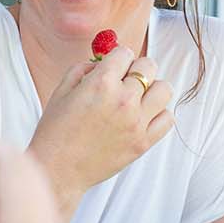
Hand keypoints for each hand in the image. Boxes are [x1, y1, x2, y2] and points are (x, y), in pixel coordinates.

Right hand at [27, 46, 175, 207]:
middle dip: (136, 68)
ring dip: (152, 89)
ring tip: (138, 98)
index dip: (117, 58)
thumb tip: (103, 60)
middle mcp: (123, 100)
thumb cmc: (55, 130)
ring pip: (164, 89)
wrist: (58, 169)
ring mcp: (136, 122)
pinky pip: (167, 119)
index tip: (112, 67)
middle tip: (125, 80)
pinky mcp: (143, 142)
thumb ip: (84, 68)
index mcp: (101, 83)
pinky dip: (158, 114)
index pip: (125, 52)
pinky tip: (143, 117)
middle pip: (148, 66)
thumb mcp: (62, 89)